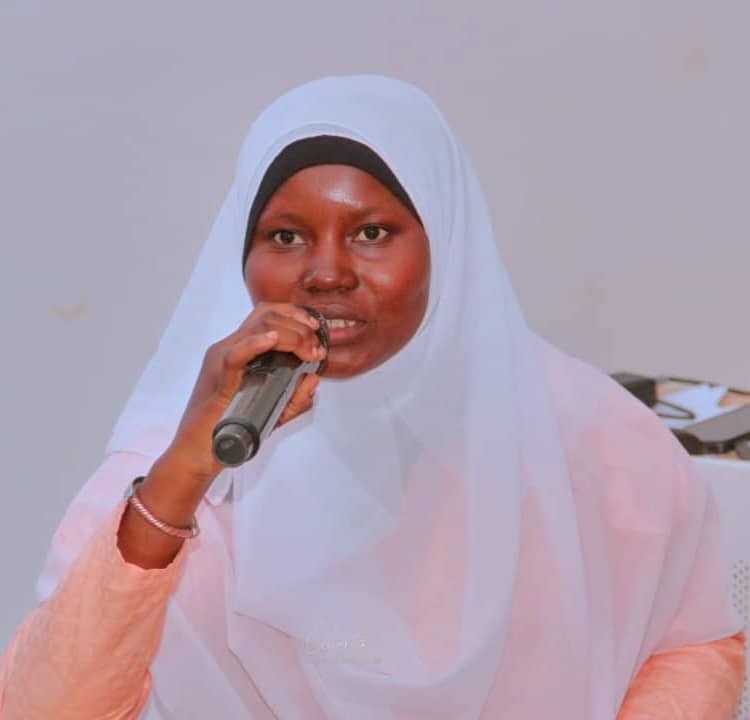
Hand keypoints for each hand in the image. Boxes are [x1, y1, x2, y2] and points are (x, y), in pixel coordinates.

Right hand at [159, 302, 325, 483]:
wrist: (197, 454)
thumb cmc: (228, 432)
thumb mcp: (272, 413)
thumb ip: (295, 397)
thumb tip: (314, 378)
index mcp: (238, 351)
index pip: (266, 315)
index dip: (293, 314)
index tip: (315, 330)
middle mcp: (227, 349)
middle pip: (266, 315)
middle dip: (299, 326)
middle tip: (315, 349)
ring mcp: (221, 361)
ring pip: (257, 327)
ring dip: (290, 335)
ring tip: (306, 350)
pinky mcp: (218, 379)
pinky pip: (236, 354)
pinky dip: (256, 343)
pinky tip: (273, 340)